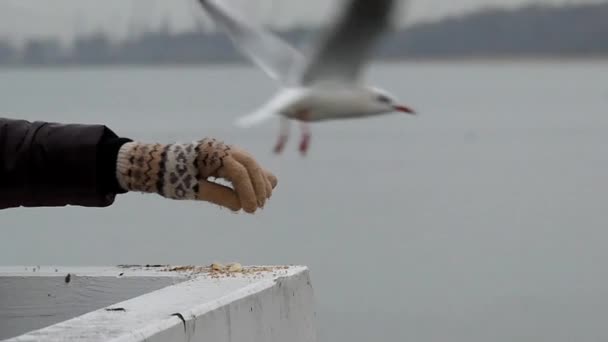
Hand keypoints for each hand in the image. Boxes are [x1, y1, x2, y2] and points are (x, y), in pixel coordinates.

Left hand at [116, 138, 277, 212]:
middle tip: (259, 207)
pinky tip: (263, 190)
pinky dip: (255, 176)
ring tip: (262, 202)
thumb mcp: (192, 189)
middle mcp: (221, 147)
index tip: (249, 210)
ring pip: (250, 163)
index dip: (247, 191)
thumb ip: (217, 195)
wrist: (157, 164)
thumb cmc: (172, 176)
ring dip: (259, 181)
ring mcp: (225, 150)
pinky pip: (246, 164)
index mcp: (211, 152)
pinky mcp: (226, 156)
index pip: (238, 171)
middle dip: (258, 186)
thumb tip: (240, 205)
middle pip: (249, 164)